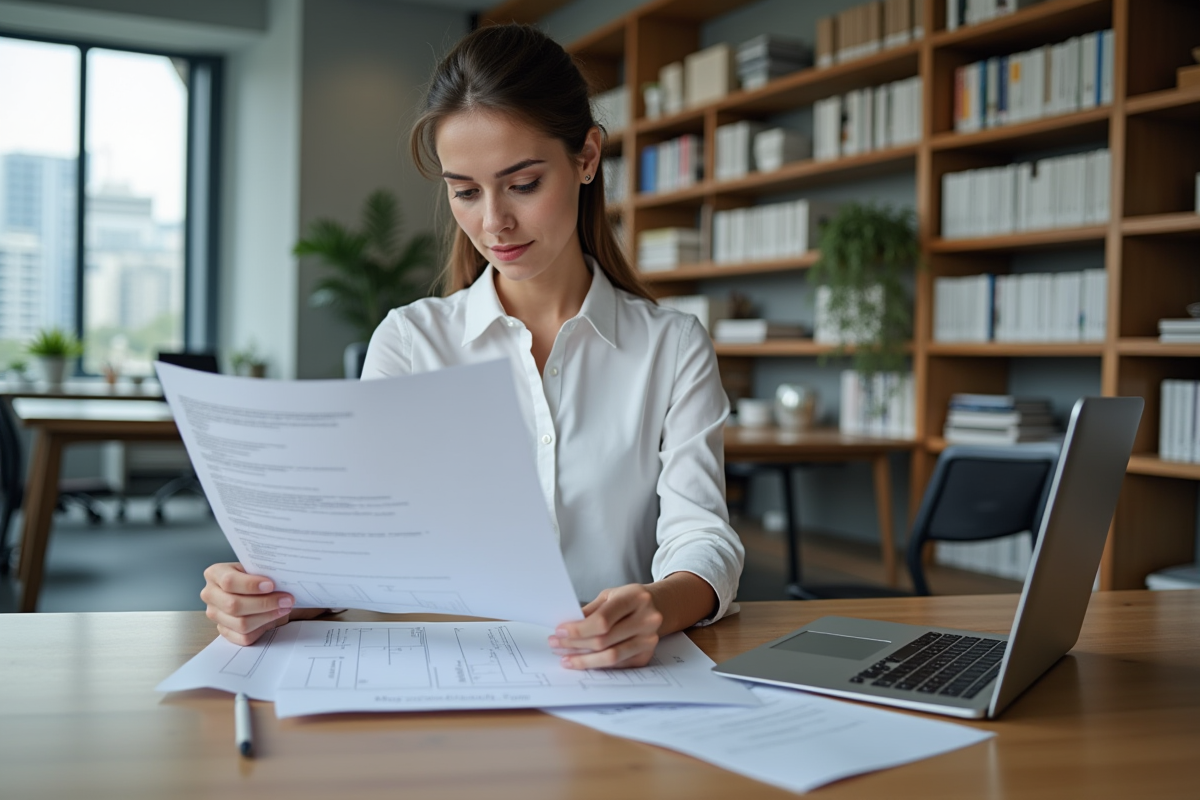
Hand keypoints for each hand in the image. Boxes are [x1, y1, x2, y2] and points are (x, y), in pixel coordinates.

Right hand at [201, 562, 322, 645]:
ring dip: (267, 616)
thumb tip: (283, 578)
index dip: (251, 585)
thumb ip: (264, 571)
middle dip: (264, 603)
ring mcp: (215, 614)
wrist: (254, 589)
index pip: (229, 581)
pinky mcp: (224, 631)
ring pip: (240, 623)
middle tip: (286, 599)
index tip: (271, 585)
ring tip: (284, 608)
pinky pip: (243, 637)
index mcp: (215, 574)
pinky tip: (273, 618)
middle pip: (233, 605)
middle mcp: (210, 594)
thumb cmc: (255, 576)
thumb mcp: (256, 568)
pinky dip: (261, 628)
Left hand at [548, 583, 663, 668]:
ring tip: (566, 658)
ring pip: (611, 657)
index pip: (602, 620)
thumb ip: (590, 611)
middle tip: (556, 645)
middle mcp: (647, 619)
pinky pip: (617, 665)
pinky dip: (597, 664)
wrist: (658, 606)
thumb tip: (565, 630)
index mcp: (636, 598)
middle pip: (604, 640)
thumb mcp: (609, 595)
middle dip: (575, 645)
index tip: (559, 632)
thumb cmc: (628, 599)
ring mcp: (649, 640)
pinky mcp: (646, 655)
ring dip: (584, 660)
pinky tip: (583, 661)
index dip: (578, 629)